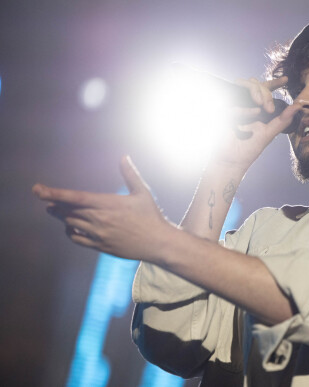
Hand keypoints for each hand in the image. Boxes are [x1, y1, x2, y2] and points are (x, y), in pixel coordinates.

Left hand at [32, 156, 175, 261]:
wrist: (158, 243)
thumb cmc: (151, 216)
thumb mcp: (142, 192)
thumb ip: (130, 174)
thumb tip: (124, 156)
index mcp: (107, 203)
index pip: (74, 197)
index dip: (54, 193)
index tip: (38, 189)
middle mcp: (99, 219)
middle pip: (67, 210)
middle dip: (54, 202)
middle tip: (44, 196)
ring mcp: (98, 234)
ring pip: (70, 223)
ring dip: (60, 216)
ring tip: (53, 209)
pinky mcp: (100, 246)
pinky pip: (77, 239)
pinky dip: (70, 231)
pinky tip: (70, 226)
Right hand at [211, 76, 301, 170]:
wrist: (233, 160)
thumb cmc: (250, 147)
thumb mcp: (269, 132)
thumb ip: (283, 119)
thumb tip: (298, 106)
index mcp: (257, 107)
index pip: (265, 90)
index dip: (275, 82)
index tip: (286, 79)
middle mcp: (246, 103)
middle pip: (256, 85)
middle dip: (265, 93)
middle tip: (270, 109)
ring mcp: (234, 105)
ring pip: (245, 86)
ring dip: (256, 92)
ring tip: (261, 106)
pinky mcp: (223, 110)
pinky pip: (236, 103)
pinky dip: (245, 110)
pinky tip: (253, 114)